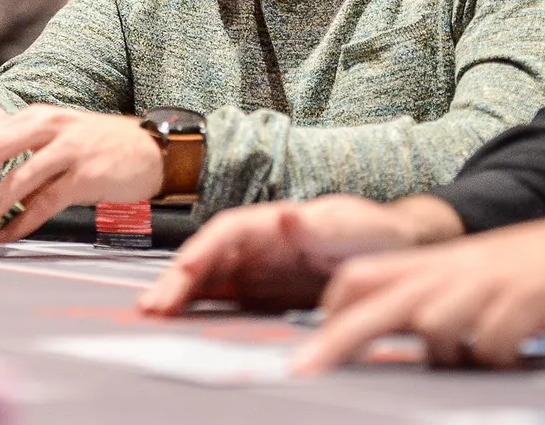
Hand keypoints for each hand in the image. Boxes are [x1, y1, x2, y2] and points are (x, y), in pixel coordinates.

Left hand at [0, 105, 164, 243]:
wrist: (150, 151)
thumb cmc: (100, 148)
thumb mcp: (59, 137)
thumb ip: (26, 151)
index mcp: (38, 116)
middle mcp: (50, 127)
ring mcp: (69, 150)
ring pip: (17, 180)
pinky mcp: (86, 175)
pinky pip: (46, 202)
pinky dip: (23, 221)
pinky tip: (9, 236)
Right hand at [137, 194, 434, 315]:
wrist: (394, 248)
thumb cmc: (372, 230)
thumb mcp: (350, 223)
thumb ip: (320, 224)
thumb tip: (286, 216)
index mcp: (271, 222)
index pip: (225, 233)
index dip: (201, 251)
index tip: (182, 271)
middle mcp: (255, 244)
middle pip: (208, 259)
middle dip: (177, 280)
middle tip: (150, 308)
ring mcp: (256, 270)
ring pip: (208, 281)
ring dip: (180, 298)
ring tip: (152, 319)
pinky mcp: (262, 294)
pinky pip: (224, 302)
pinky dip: (201, 313)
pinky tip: (184, 327)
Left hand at [293, 204, 544, 374]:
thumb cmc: (533, 267)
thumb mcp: (471, 273)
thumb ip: (433, 297)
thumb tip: (403, 337)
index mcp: (431, 264)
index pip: (359, 275)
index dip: (331, 308)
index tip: (312, 344)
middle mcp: (448, 271)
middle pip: (374, 303)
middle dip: (338, 339)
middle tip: (306, 370)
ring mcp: (484, 286)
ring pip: (432, 326)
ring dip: (445, 353)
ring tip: (477, 354)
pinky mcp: (523, 305)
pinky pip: (491, 344)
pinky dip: (498, 358)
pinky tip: (515, 354)